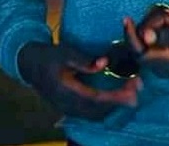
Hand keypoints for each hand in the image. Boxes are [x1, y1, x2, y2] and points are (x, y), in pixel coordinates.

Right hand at [17, 41, 141, 119]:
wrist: (29, 65)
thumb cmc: (48, 56)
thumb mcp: (64, 52)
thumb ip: (84, 60)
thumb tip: (105, 63)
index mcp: (66, 91)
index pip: (96, 99)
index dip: (117, 96)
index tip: (134, 87)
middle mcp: (68, 105)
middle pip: (99, 110)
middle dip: (121, 100)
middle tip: (139, 85)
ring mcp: (68, 109)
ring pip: (97, 114)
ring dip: (116, 104)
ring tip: (132, 88)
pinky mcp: (70, 108)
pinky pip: (92, 113)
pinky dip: (107, 106)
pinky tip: (118, 95)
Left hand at [124, 14, 168, 77]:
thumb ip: (168, 36)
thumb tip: (145, 36)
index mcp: (165, 65)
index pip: (139, 52)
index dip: (131, 36)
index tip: (126, 19)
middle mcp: (159, 63)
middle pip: (141, 41)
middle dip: (153, 23)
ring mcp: (160, 56)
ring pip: (146, 33)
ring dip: (159, 21)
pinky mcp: (162, 47)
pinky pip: (153, 32)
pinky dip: (161, 22)